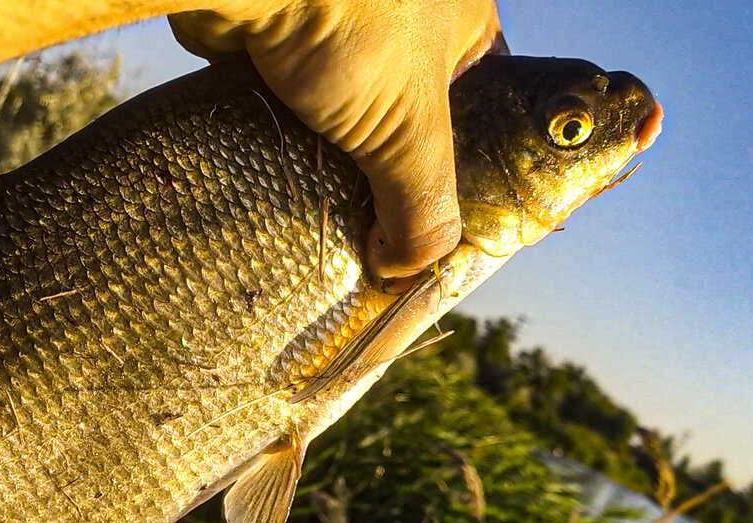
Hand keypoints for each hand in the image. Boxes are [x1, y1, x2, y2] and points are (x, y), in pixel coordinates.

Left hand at [170, 0, 502, 278]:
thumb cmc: (346, 26)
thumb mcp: (409, 131)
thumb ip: (423, 208)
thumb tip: (405, 267)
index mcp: (458, 23)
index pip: (477, 112)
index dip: (459, 171)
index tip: (431, 221)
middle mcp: (401, 21)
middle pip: (404, 122)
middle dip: (383, 176)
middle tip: (372, 231)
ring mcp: (335, 33)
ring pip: (339, 120)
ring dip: (326, 165)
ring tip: (322, 214)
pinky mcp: (276, 48)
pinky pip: (287, 110)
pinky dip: (282, 145)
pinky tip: (276, 180)